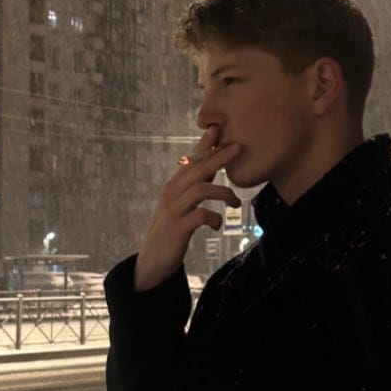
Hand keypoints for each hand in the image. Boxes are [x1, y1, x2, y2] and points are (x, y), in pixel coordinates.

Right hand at [133, 126, 241, 291]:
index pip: (191, 160)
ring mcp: (173, 210)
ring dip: (223, 193)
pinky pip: (200, 216)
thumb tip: (213, 169)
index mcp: (174, 186)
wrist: (152, 262)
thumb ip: (195, 187)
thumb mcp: (182, 205)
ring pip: (200, 189)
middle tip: (238, 147)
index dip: (204, 143)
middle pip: (197, 168)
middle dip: (219, 156)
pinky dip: (214, 218)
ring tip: (236, 203)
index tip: (218, 128)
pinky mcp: (177, 228)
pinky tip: (217, 225)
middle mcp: (172, 193)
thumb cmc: (171, 231)